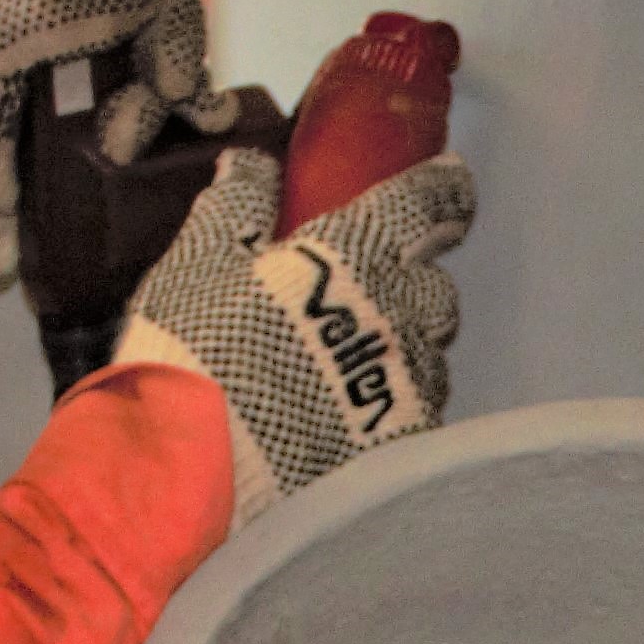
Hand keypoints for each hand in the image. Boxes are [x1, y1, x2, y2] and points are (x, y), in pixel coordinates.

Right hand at [109, 147, 474, 518]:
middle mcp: (397, 316)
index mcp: (351, 257)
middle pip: (436, 286)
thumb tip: (252, 164)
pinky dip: (391, 409)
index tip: (450, 181)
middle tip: (370, 293)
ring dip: (400, 352)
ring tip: (342, 371)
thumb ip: (233, 207)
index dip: (444, 190)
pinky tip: (349, 423)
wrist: (204, 479)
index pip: (424, 204)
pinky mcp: (405, 443)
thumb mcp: (196, 266)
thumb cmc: (193, 359)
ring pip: (428, 354)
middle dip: (412, 283)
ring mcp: (407, 384)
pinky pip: (417, 414)